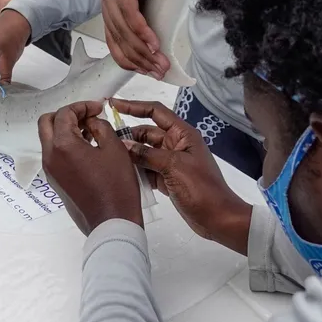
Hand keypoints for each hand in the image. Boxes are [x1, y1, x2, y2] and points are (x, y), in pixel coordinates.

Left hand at [39, 100, 142, 234]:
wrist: (111, 221)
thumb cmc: (116, 186)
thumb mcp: (114, 148)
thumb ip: (100, 127)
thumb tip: (92, 122)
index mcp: (63, 145)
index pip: (65, 113)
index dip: (82, 106)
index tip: (98, 108)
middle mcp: (50, 156)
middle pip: (47, 123)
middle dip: (67, 115)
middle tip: (88, 116)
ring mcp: (50, 170)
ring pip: (49, 139)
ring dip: (65, 130)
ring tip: (91, 132)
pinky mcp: (55, 181)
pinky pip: (55, 155)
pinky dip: (66, 145)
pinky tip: (87, 149)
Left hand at [98, 0, 168, 77]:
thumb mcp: (149, 4)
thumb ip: (143, 24)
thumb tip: (152, 54)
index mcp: (108, 2)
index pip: (112, 39)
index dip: (128, 59)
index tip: (146, 73)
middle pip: (118, 36)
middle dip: (139, 58)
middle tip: (159, 72)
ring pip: (123, 27)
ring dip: (142, 49)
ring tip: (160, 62)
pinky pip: (129, 12)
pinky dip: (142, 31)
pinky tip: (154, 44)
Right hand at [112, 99, 251, 253]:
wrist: (217, 218)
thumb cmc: (202, 189)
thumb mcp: (173, 167)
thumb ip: (147, 154)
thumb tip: (124, 144)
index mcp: (183, 134)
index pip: (156, 112)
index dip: (134, 106)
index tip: (114, 104)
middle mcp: (176, 144)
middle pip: (147, 133)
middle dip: (128, 135)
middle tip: (105, 140)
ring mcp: (171, 162)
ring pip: (144, 152)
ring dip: (130, 154)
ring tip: (109, 157)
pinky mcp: (167, 178)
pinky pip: (147, 169)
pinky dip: (136, 170)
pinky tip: (121, 174)